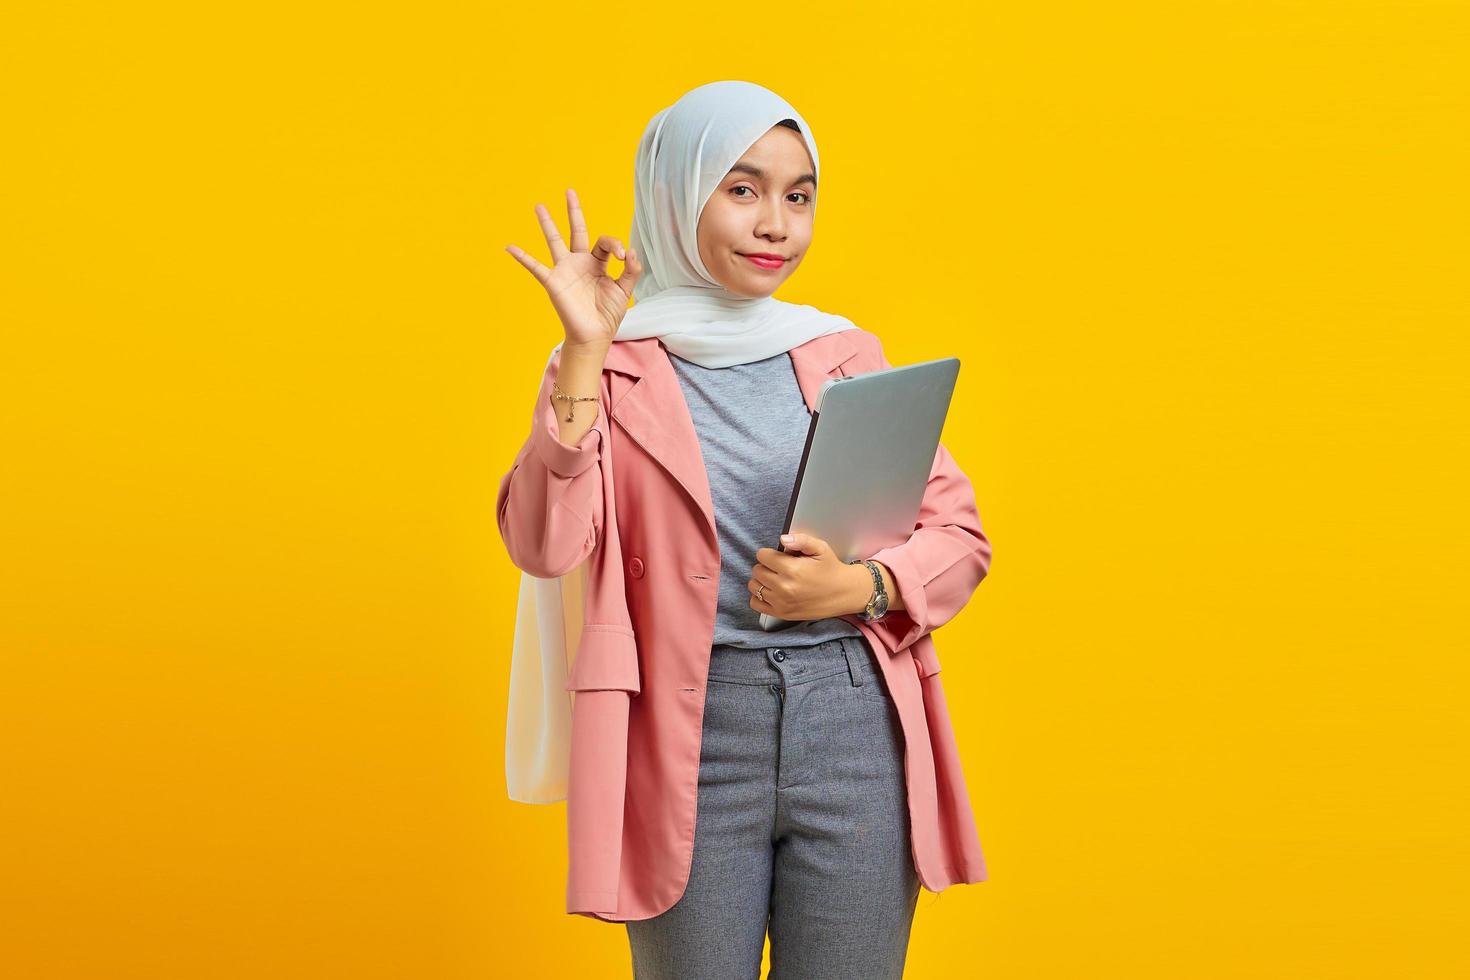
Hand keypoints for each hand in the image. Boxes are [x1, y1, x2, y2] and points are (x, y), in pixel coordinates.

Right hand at [505, 188, 643, 348]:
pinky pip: (535, 267)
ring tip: (539, 206)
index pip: (605, 243)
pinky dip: (522, 257)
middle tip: (570, 191)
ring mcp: (565, 270)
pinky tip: (509, 247)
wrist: (593, 336)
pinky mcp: (553, 281)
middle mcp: (580, 263)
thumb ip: (631, 270)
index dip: (615, 245)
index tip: (623, 257)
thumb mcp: (625, 290)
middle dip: (574, 211)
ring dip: (547, 223)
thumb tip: (630, 251)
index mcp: (598, 264)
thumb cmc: (607, 315)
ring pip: (554, 241)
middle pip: (576, 231)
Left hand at [748, 532, 872, 621]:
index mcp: (792, 569)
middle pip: (757, 570)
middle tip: (780, 567)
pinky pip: (755, 604)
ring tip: (776, 578)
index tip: (779, 556)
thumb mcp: (820, 548)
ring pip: (754, 586)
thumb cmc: (831, 570)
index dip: (770, 553)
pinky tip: (772, 591)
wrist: (844, 593)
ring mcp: (782, 602)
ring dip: (762, 580)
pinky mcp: (782, 613)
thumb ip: (801, 540)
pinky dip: (759, 597)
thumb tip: (783, 539)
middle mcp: (784, 587)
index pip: (762, 556)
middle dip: (766, 565)